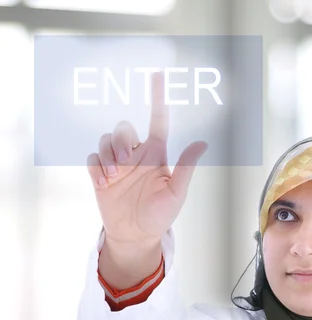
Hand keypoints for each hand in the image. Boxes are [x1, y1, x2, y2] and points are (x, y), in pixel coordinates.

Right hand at [87, 71, 207, 245]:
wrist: (136, 235)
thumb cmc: (160, 215)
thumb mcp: (176, 192)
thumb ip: (185, 167)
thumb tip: (203, 144)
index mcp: (156, 154)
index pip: (158, 120)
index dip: (158, 98)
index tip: (157, 76)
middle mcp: (136, 155)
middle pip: (124, 127)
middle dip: (122, 138)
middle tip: (126, 160)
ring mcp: (117, 164)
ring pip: (106, 139)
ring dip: (109, 152)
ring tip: (116, 174)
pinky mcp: (100, 175)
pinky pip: (92, 158)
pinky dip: (97, 166)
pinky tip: (105, 182)